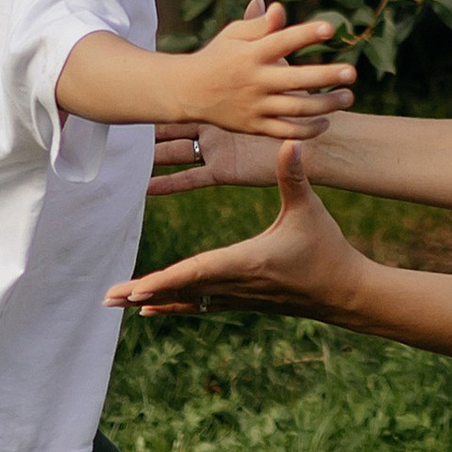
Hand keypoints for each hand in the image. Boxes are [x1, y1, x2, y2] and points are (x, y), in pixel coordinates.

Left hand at [111, 146, 363, 318]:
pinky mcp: (242, 301)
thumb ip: (294, 175)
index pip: (198, 271)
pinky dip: (173, 304)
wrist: (344, 292)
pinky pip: (199, 304)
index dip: (166, 279)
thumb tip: (291, 141)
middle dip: (143, 292)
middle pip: (182, 290)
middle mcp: (237, 284)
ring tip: (116, 303)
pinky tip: (150, 309)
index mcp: (247, 261)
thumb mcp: (309, 208)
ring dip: (152, 300)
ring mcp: (238, 297)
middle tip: (107, 298)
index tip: (136, 288)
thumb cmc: (327, 248)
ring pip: (187, 301)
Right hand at [175, 0, 355, 142]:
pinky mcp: (254, 126)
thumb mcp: (234, 34)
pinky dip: (308, 130)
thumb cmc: (218, 55)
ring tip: (347, 97)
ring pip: (296, 109)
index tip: (330, 29)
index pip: (282, 41)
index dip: (306, 34)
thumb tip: (281, 8)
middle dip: (326, 77)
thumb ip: (259, 24)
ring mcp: (255, 106)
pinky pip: (285, 131)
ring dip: (326, 105)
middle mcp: (254, 80)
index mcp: (250, 54)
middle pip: (296, 80)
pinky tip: (326, 122)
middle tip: (352, 72)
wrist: (188, 91)